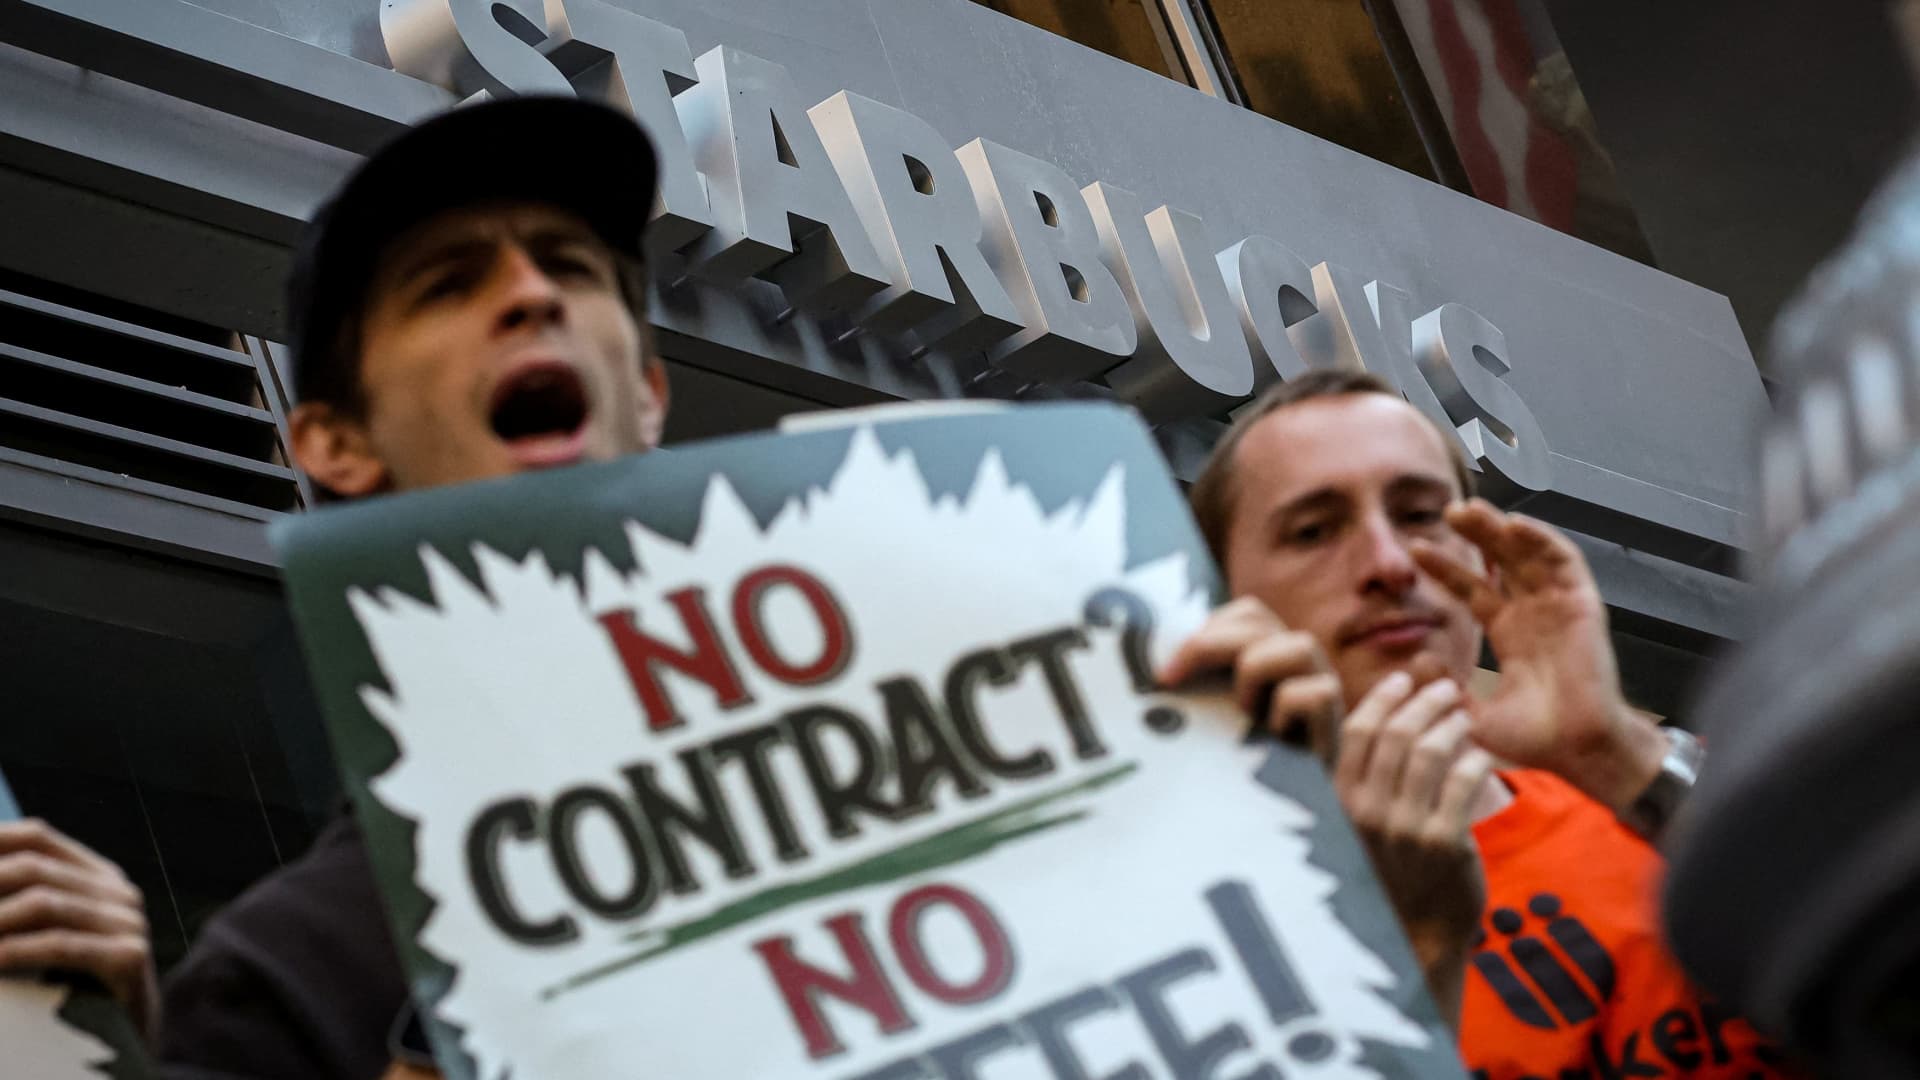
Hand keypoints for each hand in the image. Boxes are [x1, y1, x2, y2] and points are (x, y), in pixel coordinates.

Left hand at [0, 819, 157, 1040]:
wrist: (119, 1042)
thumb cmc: (67, 989)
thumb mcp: (43, 936)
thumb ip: (20, 905)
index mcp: (98, 875)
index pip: (36, 837)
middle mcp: (118, 891)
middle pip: (33, 868)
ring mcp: (128, 922)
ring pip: (44, 903)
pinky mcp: (129, 957)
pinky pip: (60, 944)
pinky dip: (13, 952)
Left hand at [1158, 597, 1341, 755]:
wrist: (1293, 811)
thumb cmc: (1248, 763)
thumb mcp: (1219, 717)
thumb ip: (1201, 688)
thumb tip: (1157, 676)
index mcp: (1270, 653)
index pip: (1248, 613)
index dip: (1209, 627)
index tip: (1169, 670)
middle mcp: (1299, 663)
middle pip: (1260, 620)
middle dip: (1208, 645)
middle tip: (1170, 679)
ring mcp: (1323, 686)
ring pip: (1299, 647)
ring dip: (1256, 672)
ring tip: (1242, 710)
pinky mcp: (1339, 722)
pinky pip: (1317, 694)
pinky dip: (1287, 710)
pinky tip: (1273, 735)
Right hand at [1334, 672, 1491, 1028]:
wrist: (1416, 934)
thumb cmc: (1388, 870)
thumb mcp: (1358, 823)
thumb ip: (1363, 774)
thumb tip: (1382, 712)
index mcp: (1337, 801)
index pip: (1356, 730)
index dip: (1382, 698)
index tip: (1402, 680)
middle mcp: (1364, 811)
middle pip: (1396, 734)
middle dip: (1424, 702)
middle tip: (1446, 690)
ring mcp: (1403, 827)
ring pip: (1430, 752)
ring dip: (1451, 725)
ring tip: (1463, 717)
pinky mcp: (1443, 843)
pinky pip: (1463, 782)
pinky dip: (1474, 760)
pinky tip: (1480, 755)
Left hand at [1409, 499, 1666, 815]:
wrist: (1578, 750)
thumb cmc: (1534, 739)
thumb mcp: (1473, 714)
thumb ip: (1443, 687)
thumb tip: (1415, 660)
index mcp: (1510, 633)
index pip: (1473, 588)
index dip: (1447, 567)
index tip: (1416, 549)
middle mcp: (1534, 614)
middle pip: (1501, 561)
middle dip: (1476, 535)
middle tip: (1447, 511)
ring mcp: (1559, 607)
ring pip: (1528, 554)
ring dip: (1502, 528)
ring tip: (1470, 509)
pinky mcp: (1583, 606)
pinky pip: (1564, 563)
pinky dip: (1542, 539)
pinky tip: (1515, 524)